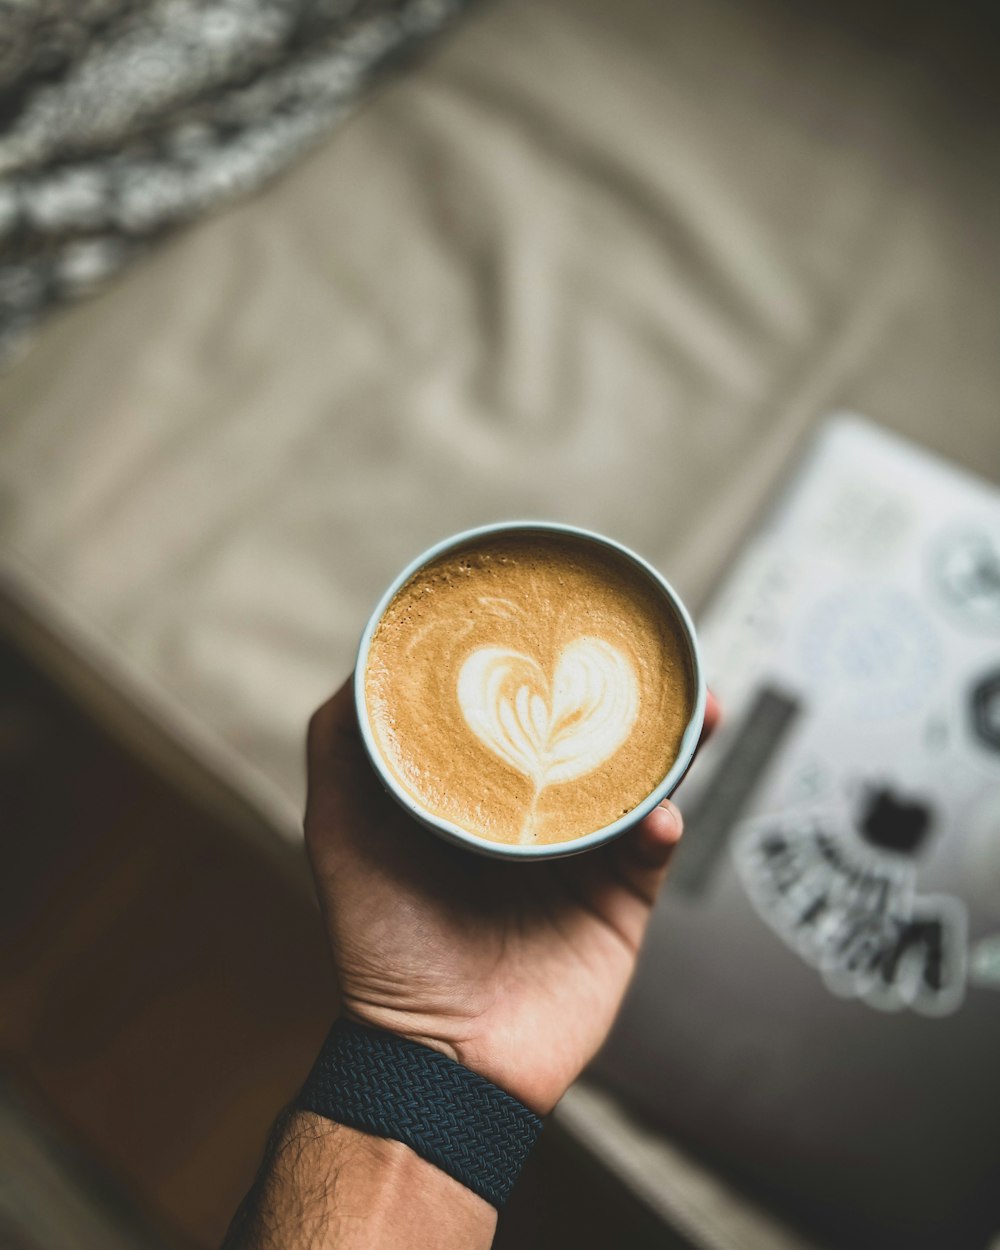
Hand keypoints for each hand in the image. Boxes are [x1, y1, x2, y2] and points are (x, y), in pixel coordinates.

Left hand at [304, 680, 718, 1115]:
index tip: (567, 617)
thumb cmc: (383, 946)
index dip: (550, 667)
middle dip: (632, 695)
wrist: (440, 1059)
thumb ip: (341, 750)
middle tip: (657, 653)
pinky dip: (663, 825)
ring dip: (677, 743)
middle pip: (595, 740)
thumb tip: (362, 663)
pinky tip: (659, 811)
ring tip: (699, 705)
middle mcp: (536, 818)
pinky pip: (653, 852)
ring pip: (641, 784)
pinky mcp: (619, 906)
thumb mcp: (341, 833)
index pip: (524, 715)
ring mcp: (582, 861)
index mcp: (482, 795)